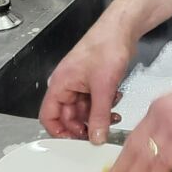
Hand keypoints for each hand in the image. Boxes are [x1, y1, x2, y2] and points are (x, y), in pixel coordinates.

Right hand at [39, 19, 134, 143]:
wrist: (122, 29)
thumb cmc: (106, 46)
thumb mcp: (103, 87)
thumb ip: (99, 116)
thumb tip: (96, 137)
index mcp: (61, 84)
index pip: (49, 116)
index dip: (58, 132)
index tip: (73, 142)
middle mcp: (68, 84)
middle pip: (69, 116)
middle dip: (85, 125)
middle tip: (99, 133)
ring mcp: (81, 83)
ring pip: (84, 110)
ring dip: (98, 116)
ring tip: (112, 117)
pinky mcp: (94, 81)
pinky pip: (95, 102)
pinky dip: (105, 106)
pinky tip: (116, 101)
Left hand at [104, 62, 171, 171]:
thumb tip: (168, 137)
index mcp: (159, 107)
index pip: (135, 136)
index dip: (124, 155)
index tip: (116, 168)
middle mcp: (159, 116)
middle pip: (133, 148)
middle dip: (121, 170)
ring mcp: (170, 128)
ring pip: (143, 158)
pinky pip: (161, 163)